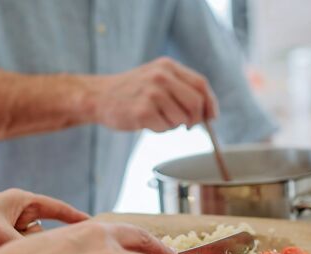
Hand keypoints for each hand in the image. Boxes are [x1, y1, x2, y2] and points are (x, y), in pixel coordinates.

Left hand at [0, 189, 87, 253]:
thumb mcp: (0, 234)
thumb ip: (25, 249)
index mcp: (24, 201)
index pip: (59, 209)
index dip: (77, 219)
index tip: (95, 228)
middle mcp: (19, 213)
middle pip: (42, 234)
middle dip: (35, 245)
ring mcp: (8, 228)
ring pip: (26, 247)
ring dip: (14, 253)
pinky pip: (12, 253)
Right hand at [88, 57, 218, 131]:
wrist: (99, 97)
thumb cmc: (132, 92)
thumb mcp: (156, 79)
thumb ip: (180, 89)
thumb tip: (207, 112)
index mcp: (168, 66)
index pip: (201, 84)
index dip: (210, 103)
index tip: (212, 117)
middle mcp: (161, 76)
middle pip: (196, 103)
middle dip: (196, 119)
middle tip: (188, 126)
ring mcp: (152, 93)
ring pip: (181, 119)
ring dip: (174, 125)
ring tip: (158, 118)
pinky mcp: (143, 110)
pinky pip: (165, 128)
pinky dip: (160, 130)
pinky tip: (147, 122)